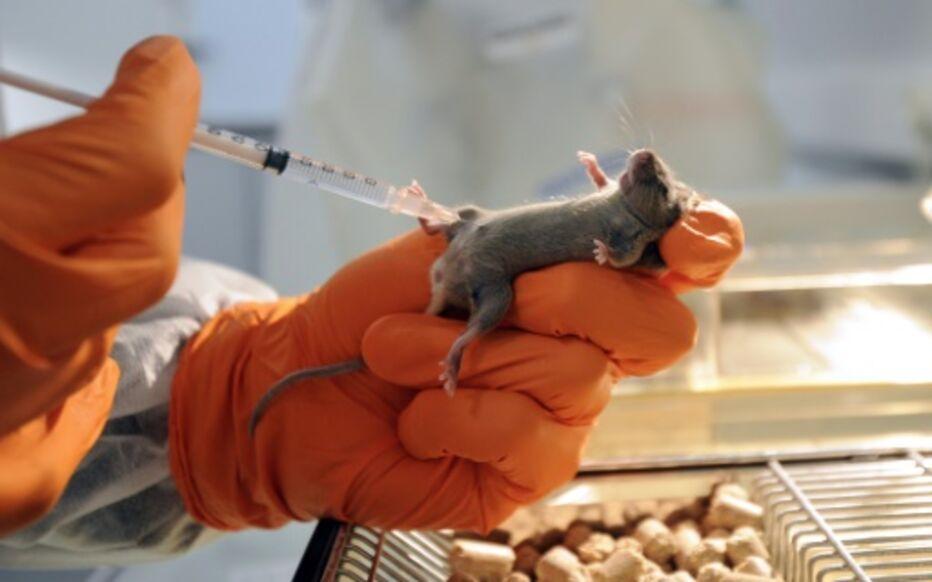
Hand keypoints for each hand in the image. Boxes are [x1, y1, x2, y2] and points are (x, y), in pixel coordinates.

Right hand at [0, 36, 198, 533]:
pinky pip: (62, 424)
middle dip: (141, 189)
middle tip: (114, 147)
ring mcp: (8, 423)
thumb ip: (27, 159)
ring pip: (102, 328)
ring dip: (93, 273)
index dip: (158, 107)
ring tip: (40, 239)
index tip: (163, 69)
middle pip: (141, 254)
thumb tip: (96, 102)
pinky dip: (68, 383)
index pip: (134, 171)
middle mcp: (16, 342)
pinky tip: (55, 350)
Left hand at [169, 230, 698, 532]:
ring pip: (578, 379)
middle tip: (495, 297)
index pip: (682, 264)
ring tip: (401, 355)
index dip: (704, 245)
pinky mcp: (529, 473)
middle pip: (659, 329)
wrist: (303, 377)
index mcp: (580, 287)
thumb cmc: (376, 308)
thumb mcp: (452, 248)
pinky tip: (417, 417)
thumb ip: (537, 237)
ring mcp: (565, 418)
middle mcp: (590, 353)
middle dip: (571, 300)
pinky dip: (456, 414)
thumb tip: (615, 227)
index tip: (685, 237)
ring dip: (477, 355)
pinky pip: (529, 437)